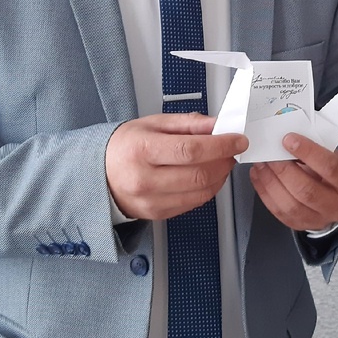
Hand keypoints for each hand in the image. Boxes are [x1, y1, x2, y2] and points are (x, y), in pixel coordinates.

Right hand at [105, 114, 247, 220]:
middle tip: (231, 150)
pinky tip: (206, 176)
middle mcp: (144, 179)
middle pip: (199, 174)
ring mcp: (150, 201)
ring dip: (220, 177)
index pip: (191, 150)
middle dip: (224, 161)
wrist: (100, 174)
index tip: (238, 140)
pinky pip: (193, 203)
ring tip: (220, 162)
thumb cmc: (126, 146)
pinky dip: (207, 189)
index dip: (221, 145)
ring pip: (200, 193)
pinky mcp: (157, 214)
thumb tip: (218, 125)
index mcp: (142, 150)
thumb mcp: (153, 124)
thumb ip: (189, 123)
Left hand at [250, 133, 337, 232]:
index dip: (308, 152)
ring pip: (290, 205)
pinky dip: (265, 192)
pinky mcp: (300, 225)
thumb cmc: (333, 173)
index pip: (330, 167)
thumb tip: (287, 140)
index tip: (289, 139)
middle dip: (284, 170)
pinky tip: (259, 176)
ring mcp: (318, 219)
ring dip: (270, 182)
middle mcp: (337, 206)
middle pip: (307, 191)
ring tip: (261, 164)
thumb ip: (315, 151)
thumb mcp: (334, 158)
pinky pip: (279, 211)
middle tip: (269, 155)